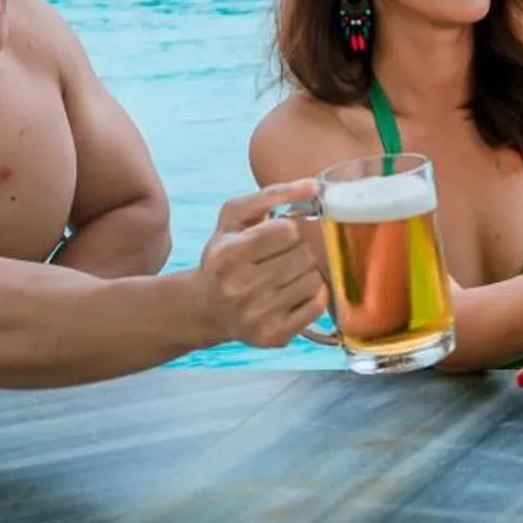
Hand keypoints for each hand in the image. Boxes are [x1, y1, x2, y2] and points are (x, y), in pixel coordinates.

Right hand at [196, 182, 325, 348]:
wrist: (204, 308)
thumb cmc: (223, 256)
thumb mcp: (233, 218)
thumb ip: (272, 194)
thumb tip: (314, 187)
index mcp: (228, 255)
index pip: (288, 230)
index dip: (288, 229)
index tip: (277, 235)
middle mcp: (240, 288)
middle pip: (304, 255)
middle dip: (298, 250)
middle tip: (281, 256)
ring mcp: (258, 315)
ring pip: (314, 278)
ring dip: (306, 272)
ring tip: (284, 275)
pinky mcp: (274, 335)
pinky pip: (318, 305)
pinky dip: (313, 294)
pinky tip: (291, 292)